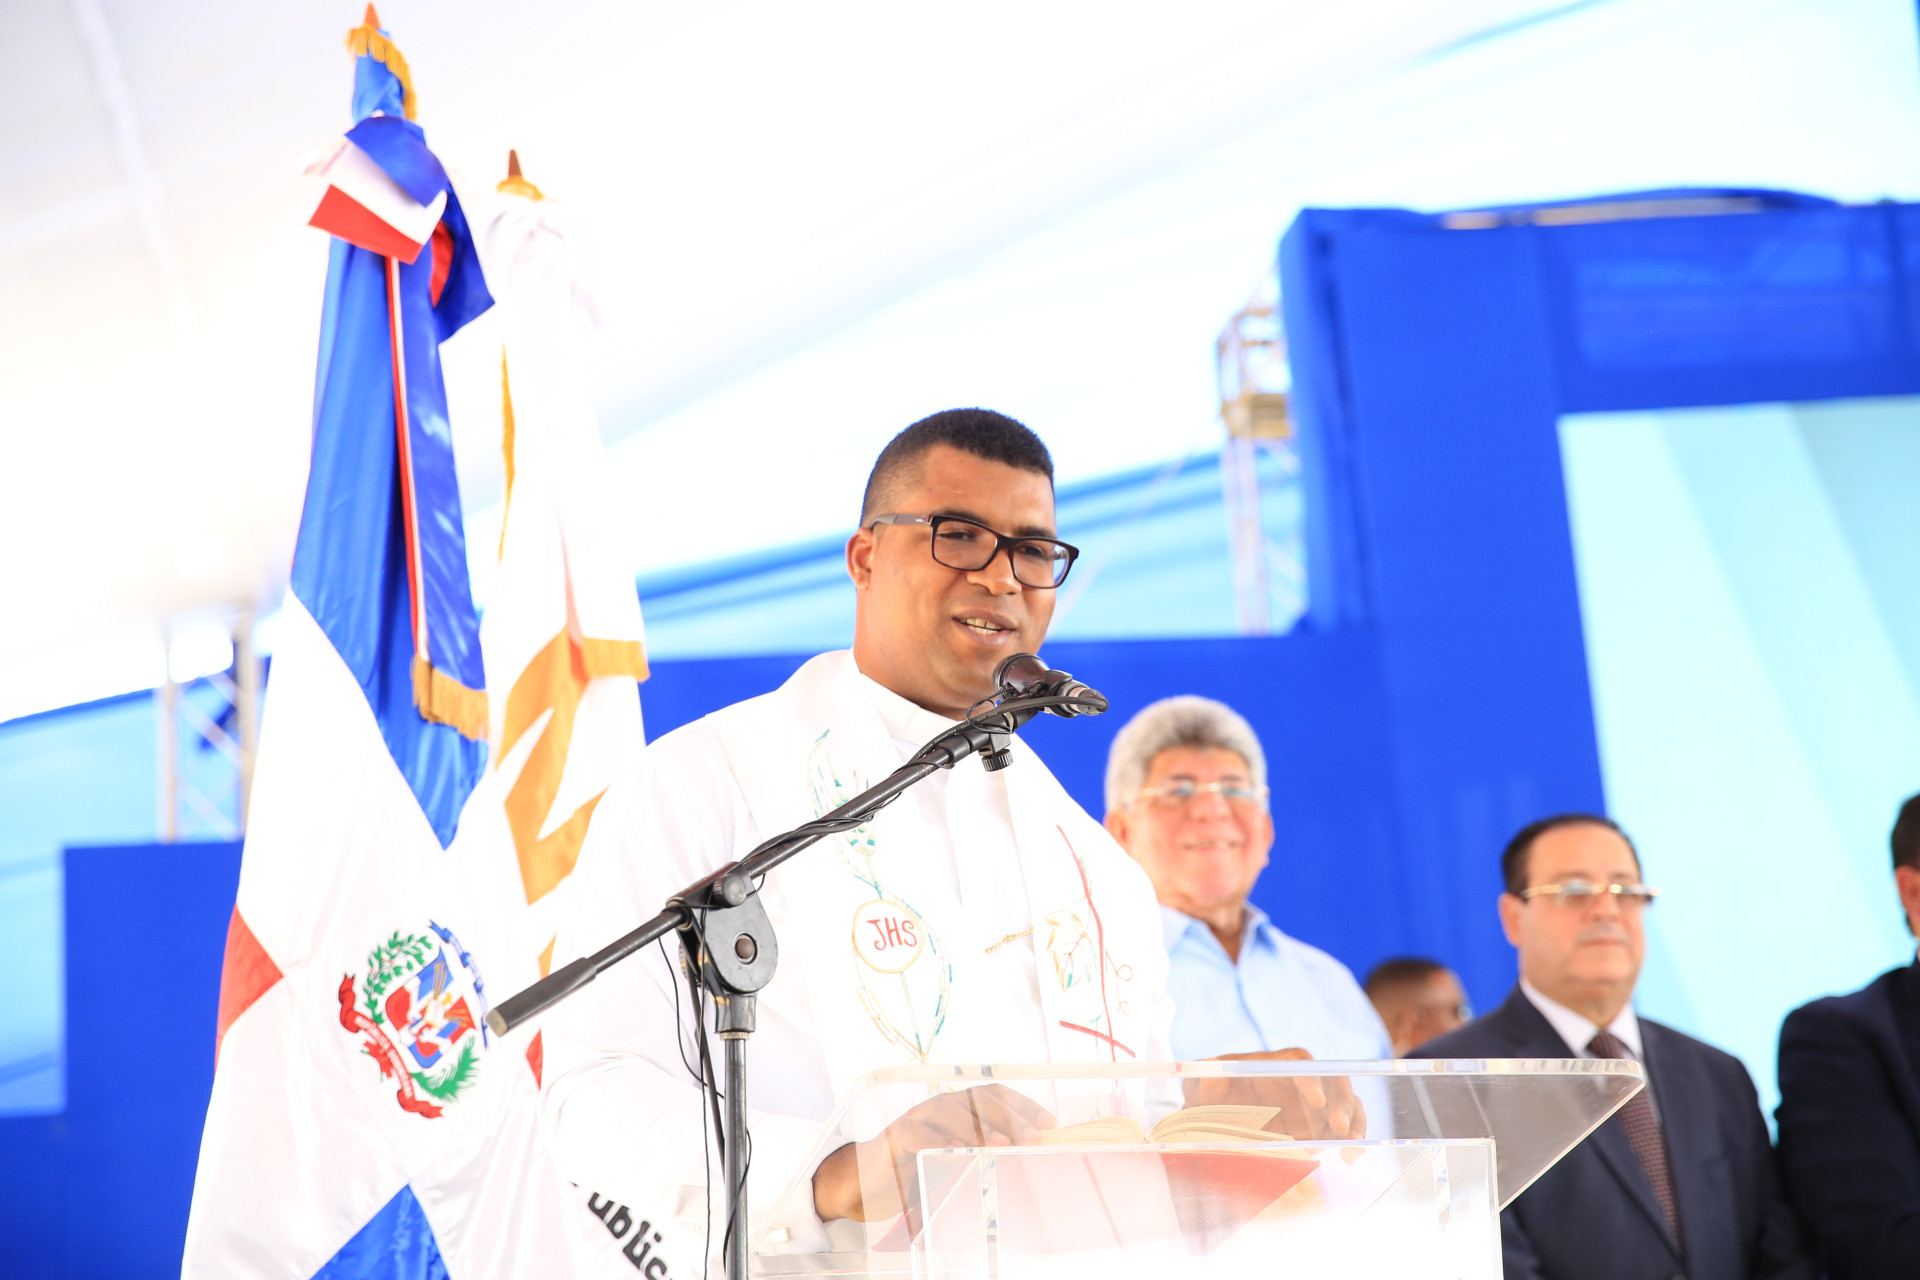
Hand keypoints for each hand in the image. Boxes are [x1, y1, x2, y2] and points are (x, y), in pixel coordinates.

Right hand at [811, 1084, 1055, 1221]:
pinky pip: (921, 1132)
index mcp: (957, 1110)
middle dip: (1009, 1114)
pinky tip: (960, 1150)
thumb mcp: (955, 1163)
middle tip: (1032, 1134)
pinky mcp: (897, 1136)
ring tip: (1003, 1142)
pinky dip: (941, 1139)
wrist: (867, 1182)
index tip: (1049, 1122)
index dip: (1023, 1104)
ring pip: (951, 1109)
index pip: (994, 1096)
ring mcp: (917, 1118)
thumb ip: (981, 1156)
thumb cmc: (915, 1170)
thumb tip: (1025, 1156)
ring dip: (979, 1125)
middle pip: (978, 1099)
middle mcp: (939, 1108)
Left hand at [1186, 1048, 1366, 1145]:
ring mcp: (1310, 1104)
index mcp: (1271, 1065)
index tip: (1315, 1100)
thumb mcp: (1198, 1088)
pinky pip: (1343, 1129)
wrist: (1209, 1122)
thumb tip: (1212, 1068)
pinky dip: (1351, 1140)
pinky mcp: (1317, 1127)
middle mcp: (1297, 1081)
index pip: (1299, 1060)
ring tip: (1351, 1149)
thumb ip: (1205, 1081)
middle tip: (1340, 1129)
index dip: (1311, 1077)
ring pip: (1346, 1103)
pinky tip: (1350, 1156)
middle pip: (1332, 1079)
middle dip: (1341, 1102)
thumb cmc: (1205, 1097)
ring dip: (1355, 1123)